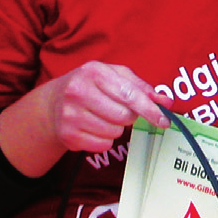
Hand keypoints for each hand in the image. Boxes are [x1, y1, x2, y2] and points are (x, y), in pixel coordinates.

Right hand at [0, 60, 172, 177]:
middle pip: (124, 117)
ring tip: (103, 117)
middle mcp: (78, 92)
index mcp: (93, 72)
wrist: (52, 104)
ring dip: (116, 128)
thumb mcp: (113, 76)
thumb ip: (141, 87)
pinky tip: (93, 128)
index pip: (128, 94)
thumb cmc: (90, 86)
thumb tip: (166, 102)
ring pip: (115, 133)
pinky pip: (103, 145)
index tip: (164, 120)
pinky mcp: (68, 135)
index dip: (149, 109)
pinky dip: (104, 140)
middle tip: (119, 110)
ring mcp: (71, 115)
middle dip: (128, 117)